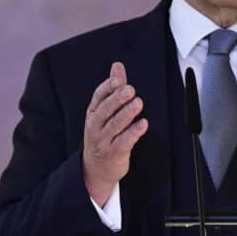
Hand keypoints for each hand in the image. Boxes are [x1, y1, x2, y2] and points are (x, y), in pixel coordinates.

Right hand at [82, 62, 148, 205]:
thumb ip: (113, 88)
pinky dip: (133, 133)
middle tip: (130, 89)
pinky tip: (143, 124)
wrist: (95, 169)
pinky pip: (124, 142)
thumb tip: (117, 66)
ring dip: (127, 114)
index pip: (98, 97)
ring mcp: (104, 140)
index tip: (119, 79)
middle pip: (105, 110)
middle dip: (117, 99)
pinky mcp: (115, 153)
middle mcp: (96, 126)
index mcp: (94, 113)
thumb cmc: (102, 135)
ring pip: (115, 125)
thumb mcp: (103, 111)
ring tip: (138, 103)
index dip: (107, 87)